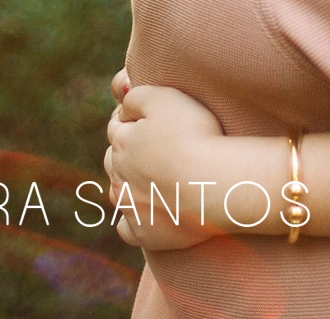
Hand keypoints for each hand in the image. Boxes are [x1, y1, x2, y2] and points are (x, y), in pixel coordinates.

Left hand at [104, 82, 228, 250]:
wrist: (214, 183)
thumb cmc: (194, 136)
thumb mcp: (163, 97)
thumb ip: (135, 96)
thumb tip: (123, 106)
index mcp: (122, 142)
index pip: (118, 127)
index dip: (136, 122)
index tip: (158, 124)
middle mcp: (119, 176)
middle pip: (115, 161)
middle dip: (129, 155)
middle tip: (159, 153)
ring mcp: (129, 207)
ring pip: (120, 193)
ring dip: (131, 186)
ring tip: (158, 182)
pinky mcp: (143, 233)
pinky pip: (129, 229)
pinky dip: (135, 222)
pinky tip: (150, 215)